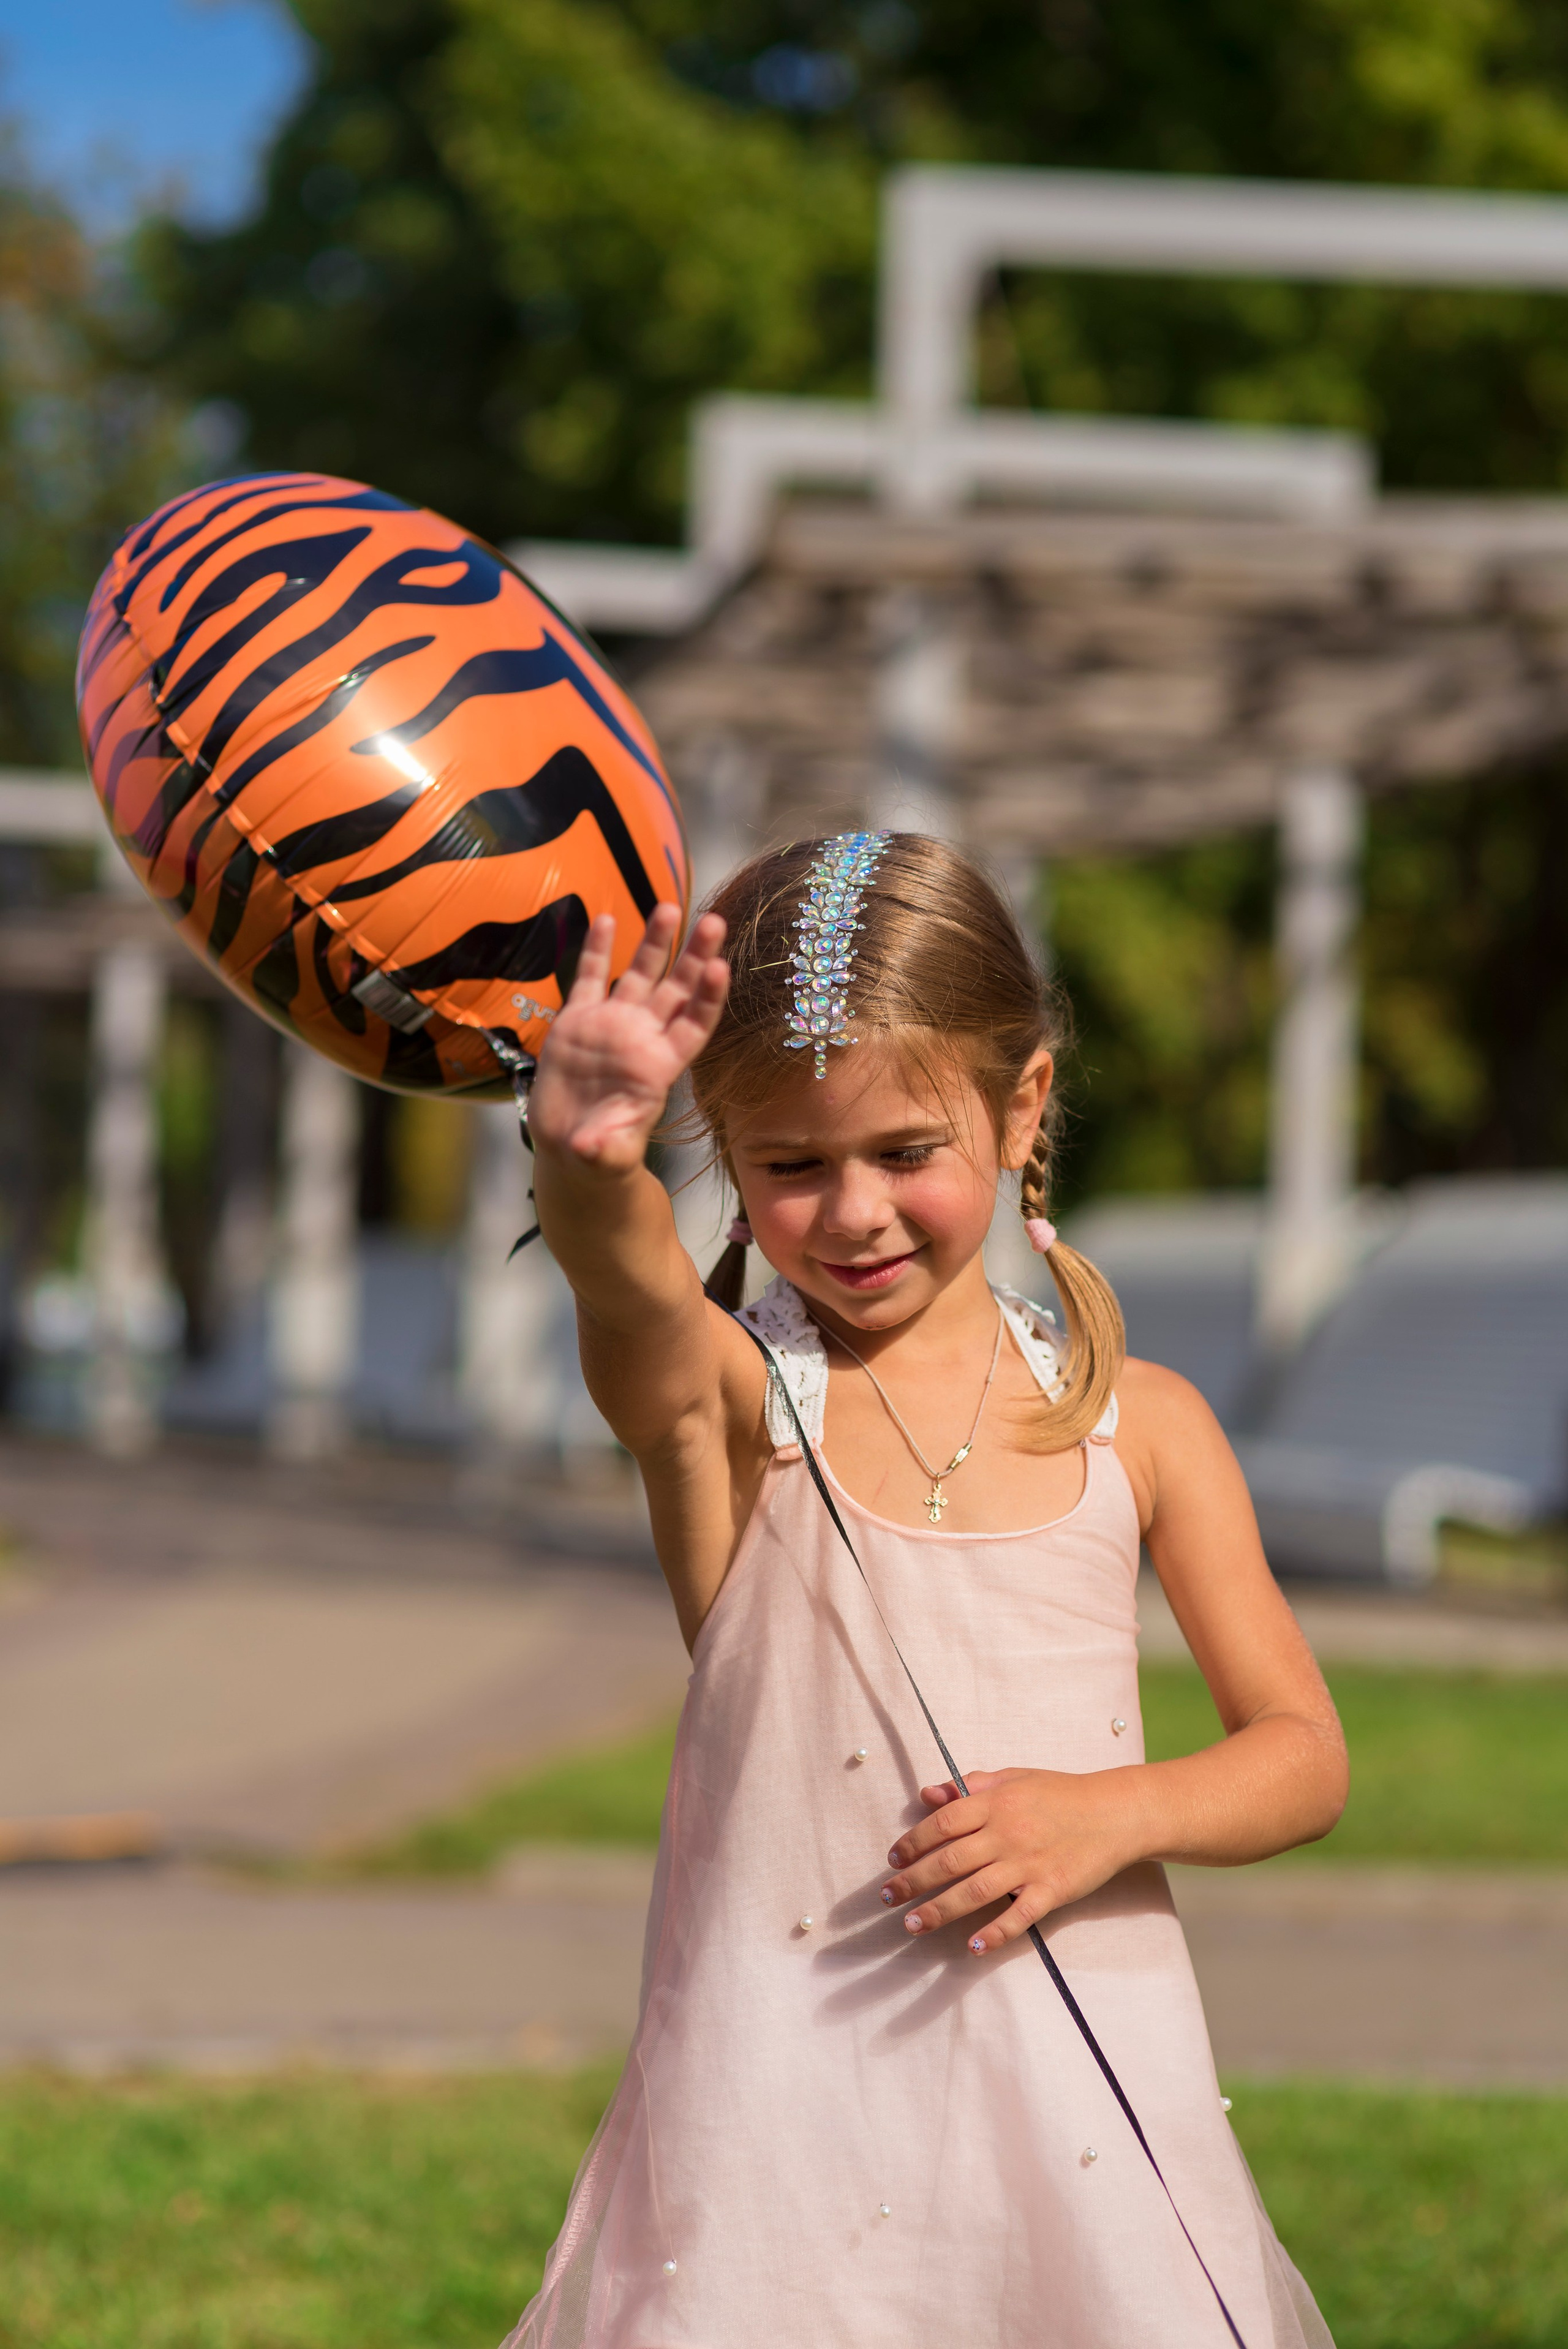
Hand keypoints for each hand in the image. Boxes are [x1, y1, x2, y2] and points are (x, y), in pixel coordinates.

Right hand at [528, 906, 728, 1169]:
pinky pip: (589, 977)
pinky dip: (596, 949)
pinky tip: (604, 918)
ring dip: (655, 942)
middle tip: (715, 921)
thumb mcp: (605, 1157)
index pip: (694, 1026)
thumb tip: (595, 1148)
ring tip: (670, 907)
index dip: (708, 999)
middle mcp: (643, 1038)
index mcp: (660, 1067)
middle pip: (677, 990)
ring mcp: (612, 1024)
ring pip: (640, 974)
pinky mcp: (578, 1020)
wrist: (569, 1145)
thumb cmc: (599, 1154)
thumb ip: (607, 1149)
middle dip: (695, 956)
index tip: (721, 968)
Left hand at [881, 1766, 1148, 1954]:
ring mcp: (1029, 1864)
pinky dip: (995, 1933)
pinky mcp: (1052, 1890)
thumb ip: (970, 1786)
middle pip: (950, 1861)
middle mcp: (1007, 1833)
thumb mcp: (1014, 1778)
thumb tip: (928, 1794)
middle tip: (888, 1898)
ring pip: (974, 1891)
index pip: (942, 1824)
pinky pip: (1019, 1916)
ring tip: (913, 1925)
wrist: (1115, 1812)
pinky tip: (973, 1946)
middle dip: (913, 1881)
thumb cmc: (1060, 1793)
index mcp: (995, 1803)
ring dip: (939, 1910)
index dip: (912, 1842)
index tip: (892, 1859)